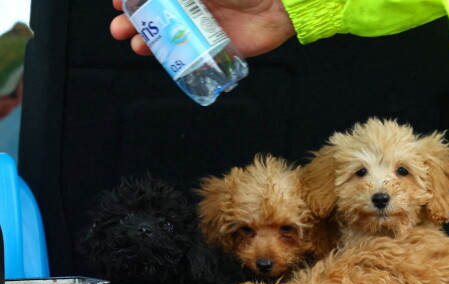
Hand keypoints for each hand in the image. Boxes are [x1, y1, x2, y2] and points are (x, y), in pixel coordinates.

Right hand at [110, 0, 294, 57]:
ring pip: (173, 38)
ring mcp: (207, 28)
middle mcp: (196, 6)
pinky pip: (196, 58)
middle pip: (158, 16)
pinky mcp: (221, 48)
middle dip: (136, 23)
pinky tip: (167, 62)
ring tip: (139, 46)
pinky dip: (180, 62)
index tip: (118, 3)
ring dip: (152, 43)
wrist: (279, 5)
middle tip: (120, 29)